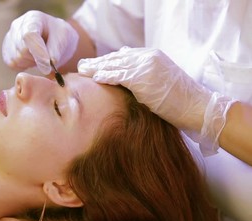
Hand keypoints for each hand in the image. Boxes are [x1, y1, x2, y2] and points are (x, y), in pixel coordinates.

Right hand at [2, 10, 78, 74]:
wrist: (54, 41)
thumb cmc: (60, 38)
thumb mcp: (64, 40)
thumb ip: (56, 51)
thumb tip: (48, 62)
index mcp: (33, 18)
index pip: (29, 35)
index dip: (38, 51)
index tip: (48, 64)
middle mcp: (17, 26)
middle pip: (22, 50)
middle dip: (37, 58)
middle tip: (48, 57)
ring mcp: (9, 38)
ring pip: (17, 59)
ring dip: (31, 62)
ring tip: (40, 56)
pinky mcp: (6, 51)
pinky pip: (13, 64)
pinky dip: (24, 66)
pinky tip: (32, 59)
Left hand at [78, 47, 234, 154]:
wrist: (197, 106)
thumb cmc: (180, 99)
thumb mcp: (161, 79)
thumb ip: (144, 72)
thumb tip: (124, 70)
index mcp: (152, 55)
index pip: (123, 55)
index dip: (107, 60)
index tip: (94, 64)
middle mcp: (148, 57)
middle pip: (116, 58)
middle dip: (98, 62)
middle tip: (82, 65)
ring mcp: (145, 66)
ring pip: (114, 66)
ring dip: (96, 68)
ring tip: (82, 71)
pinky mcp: (142, 79)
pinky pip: (118, 76)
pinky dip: (105, 76)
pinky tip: (95, 78)